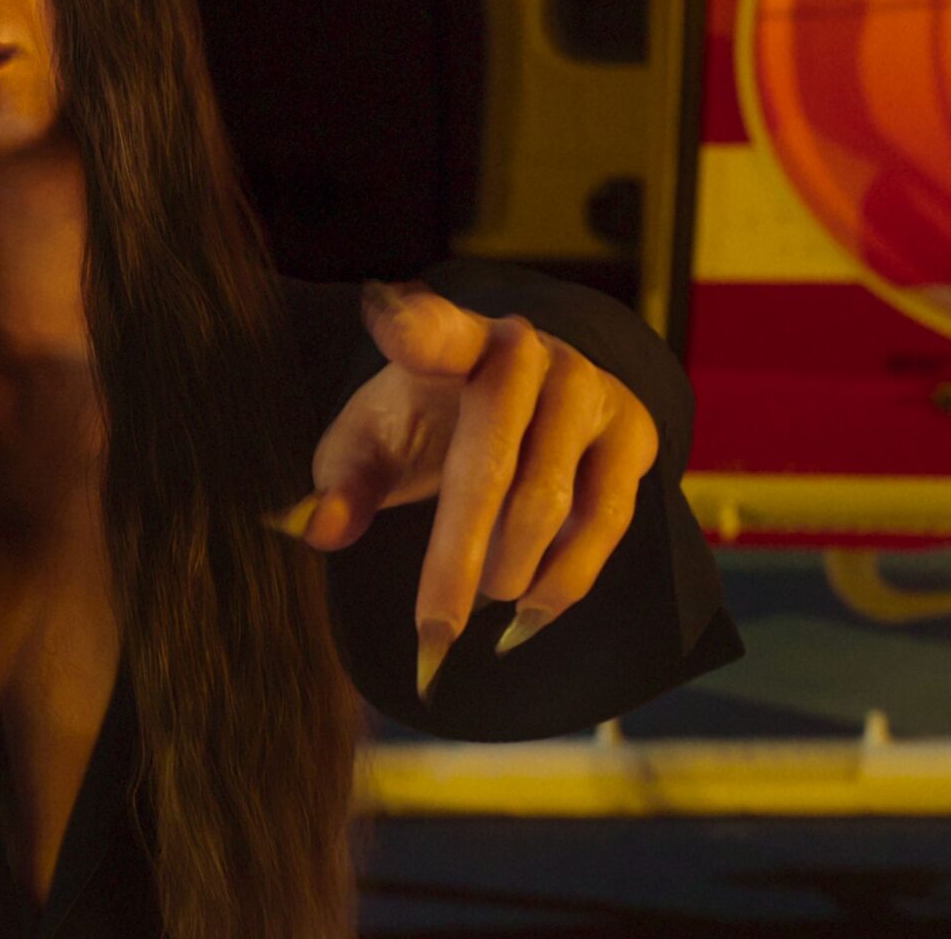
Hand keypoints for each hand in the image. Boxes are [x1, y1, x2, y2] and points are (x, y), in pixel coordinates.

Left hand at [265, 281, 658, 702]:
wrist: (528, 400)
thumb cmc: (429, 418)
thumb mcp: (375, 441)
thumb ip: (343, 482)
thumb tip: (316, 530)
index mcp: (450, 340)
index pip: (430, 329)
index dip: (413, 326)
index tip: (388, 319)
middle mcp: (527, 353)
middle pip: (489, 466)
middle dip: (456, 560)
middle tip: (432, 631)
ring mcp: (588, 387)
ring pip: (550, 504)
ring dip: (509, 574)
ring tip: (477, 610)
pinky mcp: (634, 431)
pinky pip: (604, 522)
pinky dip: (565, 582)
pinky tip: (530, 616)